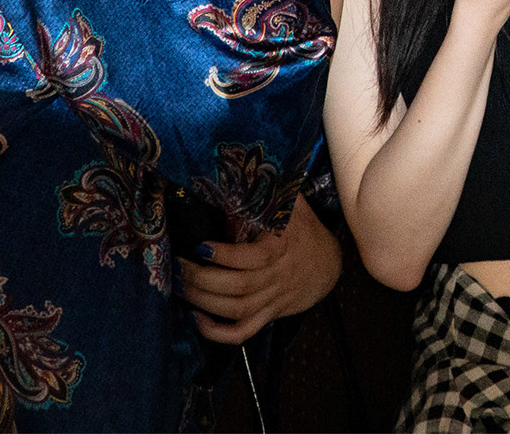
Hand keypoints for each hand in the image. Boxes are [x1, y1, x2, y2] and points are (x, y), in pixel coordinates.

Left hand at [178, 201, 342, 345]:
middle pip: (239, 287)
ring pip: (237, 310)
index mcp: (283, 247)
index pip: (254, 258)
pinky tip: (198, 319)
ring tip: (181, 288)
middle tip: (180, 268)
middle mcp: (278, 276)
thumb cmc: (304, 230)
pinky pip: (244, 331)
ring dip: (205, 302)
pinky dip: (218, 332)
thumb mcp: (292, 205)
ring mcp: (274, 299)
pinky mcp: (269, 315)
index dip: (225, 255)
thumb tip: (236, 176)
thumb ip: (268, 192)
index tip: (200, 246)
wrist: (329, 265)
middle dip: (203, 280)